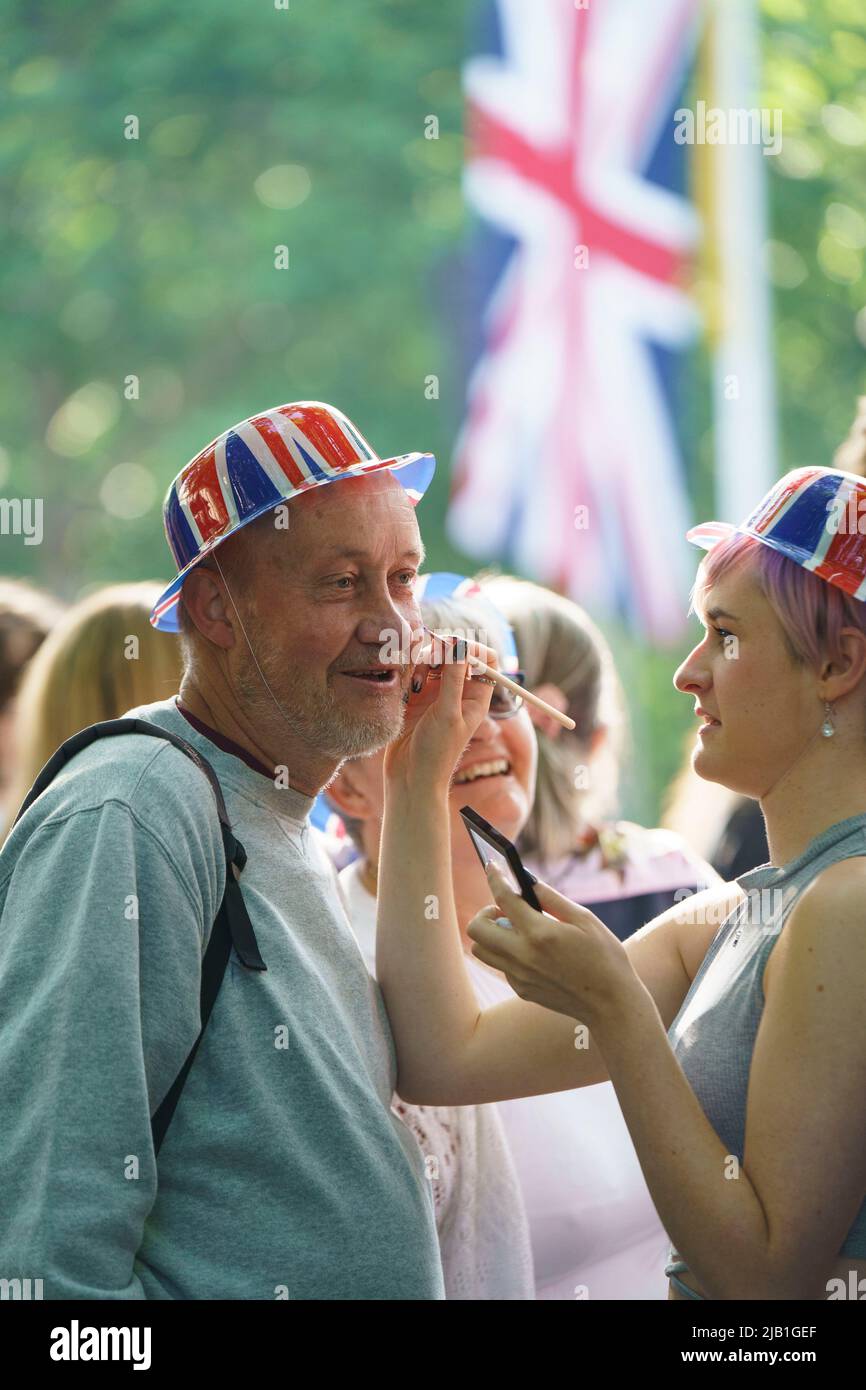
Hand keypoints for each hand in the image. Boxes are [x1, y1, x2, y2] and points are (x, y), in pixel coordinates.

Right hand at [383, 633, 499, 794]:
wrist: (409, 776)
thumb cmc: (436, 752)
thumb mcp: (448, 713)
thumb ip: (453, 678)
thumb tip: (460, 645)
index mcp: (476, 696)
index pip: (486, 659)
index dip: (474, 648)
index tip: (456, 648)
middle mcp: (458, 692)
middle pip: (456, 654)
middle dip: (442, 652)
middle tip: (428, 659)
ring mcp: (436, 693)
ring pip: (433, 660)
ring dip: (422, 661)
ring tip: (414, 682)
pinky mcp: (415, 697)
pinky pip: (414, 672)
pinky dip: (410, 672)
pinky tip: (406, 687)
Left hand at [467, 865, 641, 1028]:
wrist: (611, 1004)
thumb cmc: (604, 956)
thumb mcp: (584, 919)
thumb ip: (552, 898)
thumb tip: (528, 880)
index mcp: (540, 933)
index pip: (503, 899)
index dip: (495, 877)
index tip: (491, 865)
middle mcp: (523, 956)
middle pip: (476, 928)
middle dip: (485, 911)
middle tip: (506, 909)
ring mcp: (519, 976)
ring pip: (481, 950)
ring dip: (491, 934)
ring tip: (516, 929)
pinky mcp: (521, 990)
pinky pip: (500, 965)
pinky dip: (508, 953)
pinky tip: (532, 951)